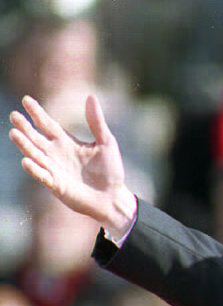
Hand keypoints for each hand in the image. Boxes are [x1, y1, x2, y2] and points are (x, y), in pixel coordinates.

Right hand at [8, 95, 136, 235]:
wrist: (113, 197)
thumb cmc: (111, 170)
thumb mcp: (106, 142)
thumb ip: (96, 122)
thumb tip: (90, 96)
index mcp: (66, 142)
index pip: (47, 124)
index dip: (37, 113)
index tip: (26, 100)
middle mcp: (56, 154)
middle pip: (36, 138)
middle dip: (24, 127)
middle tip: (14, 116)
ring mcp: (54, 169)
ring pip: (34, 154)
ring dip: (24, 145)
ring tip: (15, 133)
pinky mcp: (56, 185)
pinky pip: (42, 175)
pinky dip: (34, 169)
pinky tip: (26, 160)